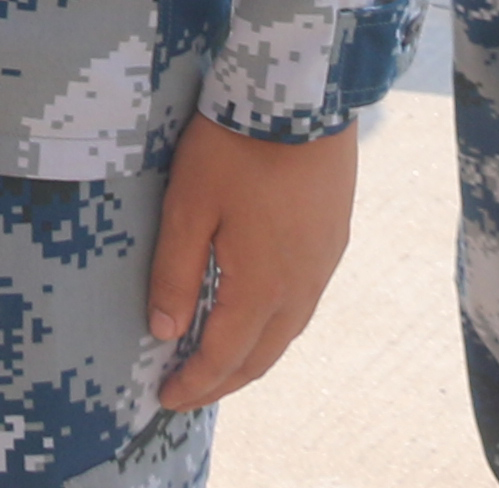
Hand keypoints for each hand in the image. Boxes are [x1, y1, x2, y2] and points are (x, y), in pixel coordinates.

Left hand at [148, 113, 356, 408]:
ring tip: (221, 363)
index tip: (165, 400)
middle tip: (190, 392)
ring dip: (253, 355)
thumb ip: (175, 273)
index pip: (225, 356)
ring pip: (287, 331)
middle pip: (262, 355)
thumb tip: (164, 332)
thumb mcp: (188, 207)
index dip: (195, 382)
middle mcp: (301, 287)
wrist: (299, 99)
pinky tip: (259, 314)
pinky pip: (303, 302)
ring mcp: (324, 264)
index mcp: (262, 287)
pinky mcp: (333, 239)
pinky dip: (275, 325)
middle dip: (224, 380)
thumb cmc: (234, 148)